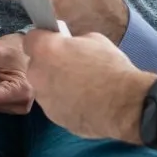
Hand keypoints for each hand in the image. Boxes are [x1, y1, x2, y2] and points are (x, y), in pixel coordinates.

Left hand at [21, 30, 153, 144]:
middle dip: (50, 65)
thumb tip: (70, 46)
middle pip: (37, 65)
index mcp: (45, 49)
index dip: (45, 40)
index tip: (54, 43)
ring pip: (45, 87)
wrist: (125, 104)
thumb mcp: (94, 40)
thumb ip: (73, 42)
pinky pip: (56, 105)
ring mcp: (44, 98)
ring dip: (57, 85)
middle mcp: (38, 73)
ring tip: (82, 88)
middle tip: (72, 67)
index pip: (31, 39)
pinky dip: (66, 103)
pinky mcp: (54, 116)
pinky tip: (85, 102)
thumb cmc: (111, 69)